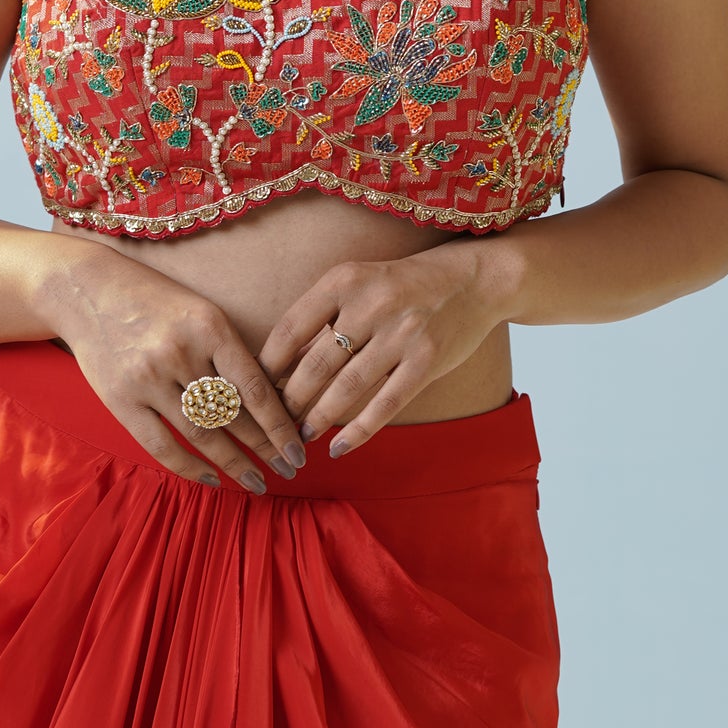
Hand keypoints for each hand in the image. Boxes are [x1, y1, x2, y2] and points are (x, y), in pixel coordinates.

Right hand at [48, 247, 306, 492]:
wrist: (88, 288)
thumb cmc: (155, 300)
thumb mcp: (201, 311)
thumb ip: (230, 352)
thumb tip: (272, 401)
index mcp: (209, 327)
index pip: (254, 388)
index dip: (279, 426)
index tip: (298, 450)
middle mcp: (180, 353)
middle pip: (233, 415)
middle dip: (265, 448)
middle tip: (289, 469)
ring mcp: (148, 379)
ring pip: (202, 434)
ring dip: (233, 463)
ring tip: (256, 480)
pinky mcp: (121, 400)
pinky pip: (161, 445)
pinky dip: (189, 467)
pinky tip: (212, 478)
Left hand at [256, 242, 505, 457]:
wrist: (473, 280)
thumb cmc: (403, 286)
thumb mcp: (359, 284)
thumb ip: (323, 317)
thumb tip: (276, 365)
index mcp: (344, 279)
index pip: (290, 328)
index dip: (267, 365)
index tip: (254, 389)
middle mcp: (372, 303)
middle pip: (315, 364)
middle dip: (289, 401)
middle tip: (274, 424)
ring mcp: (402, 332)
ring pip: (347, 388)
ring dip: (318, 419)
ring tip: (301, 436)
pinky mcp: (427, 360)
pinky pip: (385, 404)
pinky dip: (358, 432)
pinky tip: (339, 448)